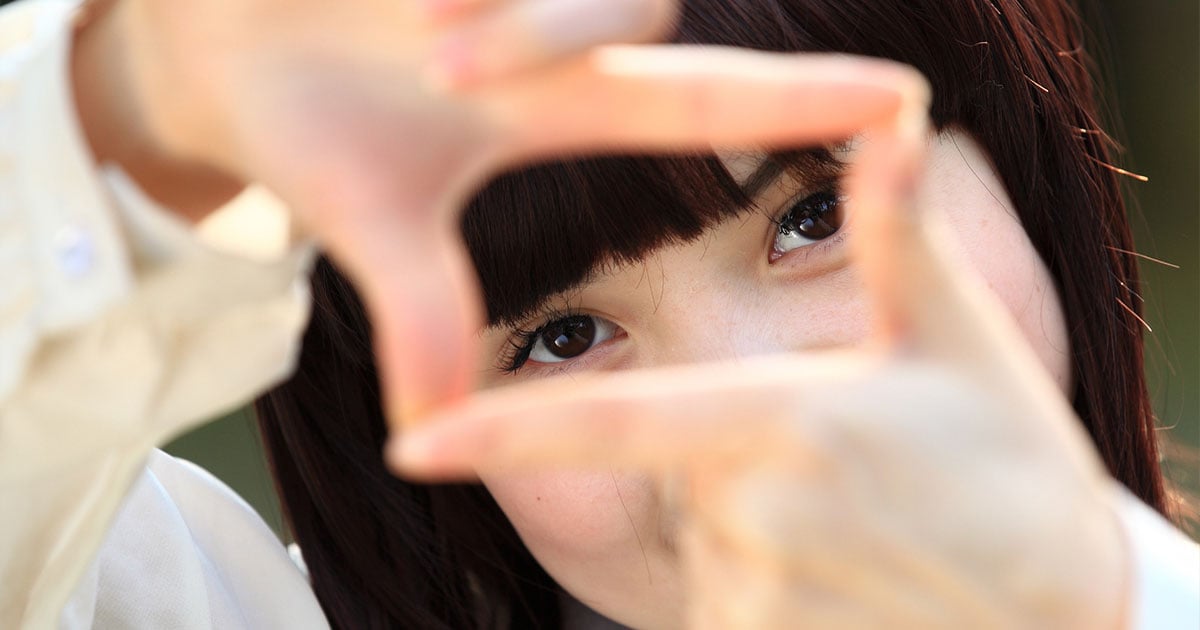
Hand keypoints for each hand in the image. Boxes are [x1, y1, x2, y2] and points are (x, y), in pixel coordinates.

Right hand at [72, 0, 921, 431]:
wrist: (210, 48)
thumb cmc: (306, 126)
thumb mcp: (371, 221)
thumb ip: (423, 312)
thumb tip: (435, 438)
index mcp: (550, 100)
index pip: (694, 100)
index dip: (795, 102)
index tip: (902, 103)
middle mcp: (546, 25)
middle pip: (632, 4)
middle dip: (548, 24)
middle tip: (443, 55)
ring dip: (512, 1)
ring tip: (416, 20)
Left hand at [390, 93, 1128, 626]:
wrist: (1067, 618)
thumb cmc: (1014, 468)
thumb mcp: (961, 347)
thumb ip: (904, 243)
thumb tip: (893, 127)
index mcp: (782, 424)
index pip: (614, 423)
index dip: (504, 434)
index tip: (413, 445)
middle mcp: (753, 517)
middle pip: (678, 481)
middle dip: (734, 474)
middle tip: (847, 482)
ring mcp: (759, 600)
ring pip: (706, 547)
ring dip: (758, 536)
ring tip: (861, 538)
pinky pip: (726, 608)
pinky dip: (768, 592)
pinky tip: (851, 587)